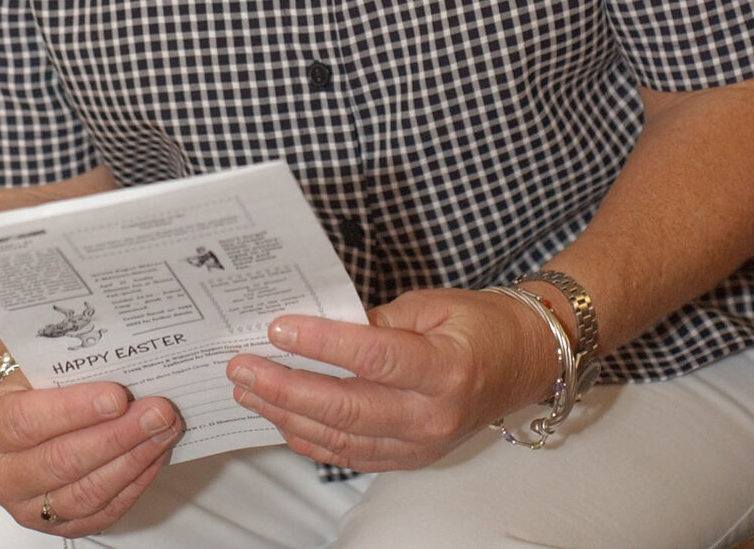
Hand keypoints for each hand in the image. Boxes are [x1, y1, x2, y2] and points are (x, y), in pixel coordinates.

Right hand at [0, 375, 182, 535]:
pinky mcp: (57, 526)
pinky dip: (133, 485)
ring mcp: (28, 508)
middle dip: (118, 435)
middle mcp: (2, 475)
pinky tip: (154, 456)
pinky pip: (101, 513)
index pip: (30, 421)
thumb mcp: (36, 367)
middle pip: (63, 460)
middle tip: (158, 412)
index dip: (76, 410)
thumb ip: (69, 368)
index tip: (118, 396)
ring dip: (133, 461)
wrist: (17, 419)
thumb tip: (121, 360)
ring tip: (164, 431)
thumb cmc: (31, 387)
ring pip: (85, 492)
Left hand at [225, 287, 557, 472]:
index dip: (322, 344)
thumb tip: (322, 323)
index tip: (279, 328)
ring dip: (286, 415)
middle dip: (286, 387)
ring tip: (247, 390)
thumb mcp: (432, 304)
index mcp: (444, 369)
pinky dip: (309, 438)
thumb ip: (378, 318)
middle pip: (346, 407)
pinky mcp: (409, 459)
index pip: (373, 357)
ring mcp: (419, 445)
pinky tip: (279, 417)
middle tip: (243, 367)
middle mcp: (431, 416)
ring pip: (340, 438)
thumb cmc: (478, 324)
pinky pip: (349, 454)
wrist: (521, 363)